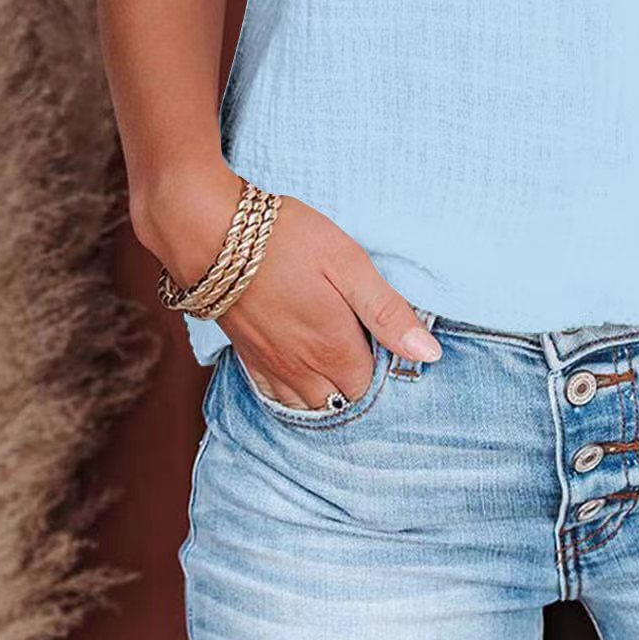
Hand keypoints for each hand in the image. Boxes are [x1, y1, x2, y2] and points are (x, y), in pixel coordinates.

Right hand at [133, 160, 441, 408]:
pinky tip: (303, 372)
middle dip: (359, 382)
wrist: (210, 234)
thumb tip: (428, 354)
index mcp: (334, 349)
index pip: (373, 386)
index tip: (388, 339)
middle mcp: (302, 370)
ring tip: (339, 359)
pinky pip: (277, 398)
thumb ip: (387, 312)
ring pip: (309, 405)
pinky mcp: (247, 358)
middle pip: (343, 400)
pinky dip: (295, 394)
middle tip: (365, 345)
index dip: (386, 366)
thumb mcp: (349, 264)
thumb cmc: (286, 240)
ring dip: (328, 392)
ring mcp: (271, 368)